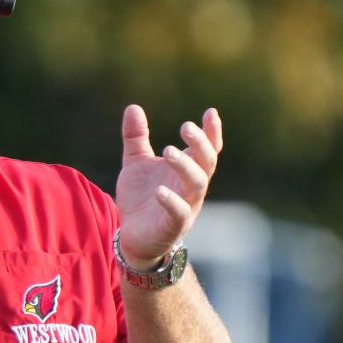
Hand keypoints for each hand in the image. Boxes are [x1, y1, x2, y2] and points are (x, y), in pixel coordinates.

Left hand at [115, 105, 221, 267]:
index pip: (207, 149)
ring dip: (186, 166)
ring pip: (197, 184)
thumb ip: (136, 137)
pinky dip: (172, 200)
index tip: (210, 112)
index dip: (211, 132)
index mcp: (187, 170)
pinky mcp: (173, 226)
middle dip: (200, 144)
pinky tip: (160, 190)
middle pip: (207, 163)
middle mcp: (191, 187)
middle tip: (185, 127)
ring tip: (168, 151)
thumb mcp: (135, 163)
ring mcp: (186, 206)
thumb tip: (133, 107)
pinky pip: (179, 213)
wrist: (131, 235)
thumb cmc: (141, 198)